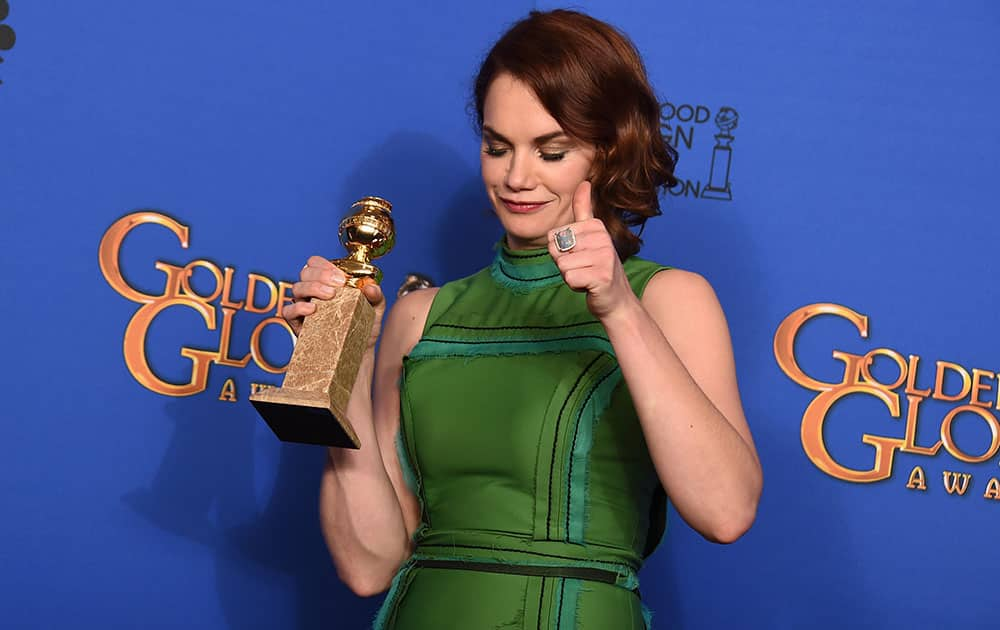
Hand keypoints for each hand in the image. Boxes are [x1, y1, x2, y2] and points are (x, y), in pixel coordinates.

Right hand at [281, 256, 386, 347]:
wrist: (359, 353)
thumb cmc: (363, 326)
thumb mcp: (375, 309)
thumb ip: (376, 295)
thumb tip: (370, 287)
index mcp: (327, 282)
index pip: (316, 263)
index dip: (325, 265)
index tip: (341, 276)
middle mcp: (313, 292)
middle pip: (305, 272)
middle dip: (321, 274)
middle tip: (338, 285)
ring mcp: (303, 306)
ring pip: (297, 288)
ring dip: (313, 287)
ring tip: (330, 296)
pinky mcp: (298, 324)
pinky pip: (288, 311)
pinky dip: (298, 307)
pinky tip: (312, 310)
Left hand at [547, 181, 635, 319]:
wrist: (615, 298)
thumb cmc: (597, 267)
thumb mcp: (590, 235)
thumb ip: (584, 210)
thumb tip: (584, 182)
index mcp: (595, 226)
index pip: (554, 236)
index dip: (561, 251)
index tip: (580, 255)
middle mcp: (601, 238)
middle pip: (556, 250)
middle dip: (564, 264)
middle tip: (583, 268)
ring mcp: (603, 257)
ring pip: (562, 265)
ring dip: (570, 275)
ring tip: (587, 276)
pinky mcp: (601, 276)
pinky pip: (570, 278)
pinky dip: (575, 286)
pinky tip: (589, 285)